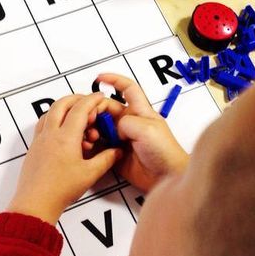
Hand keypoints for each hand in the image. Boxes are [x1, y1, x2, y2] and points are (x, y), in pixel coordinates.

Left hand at [7, 93, 121, 224]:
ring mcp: (40, 139)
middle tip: (88, 103)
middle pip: (62, 104)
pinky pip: (44, 124)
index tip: (100, 97)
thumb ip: (106, 159)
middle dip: (77, 98)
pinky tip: (62, 131)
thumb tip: (116, 151)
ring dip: (64, 108)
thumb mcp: (90, 174)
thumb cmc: (59, 190)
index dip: (92, 100)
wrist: (35, 203)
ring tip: (76, 116)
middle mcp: (51, 134)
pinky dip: (54, 119)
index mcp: (66, 137)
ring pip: (50, 112)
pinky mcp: (34, 147)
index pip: (81, 108)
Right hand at [96, 74, 188, 192]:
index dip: (115, 80)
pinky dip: (91, 144)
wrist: (166, 177)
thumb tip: (112, 128)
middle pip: (107, 108)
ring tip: (90, 136)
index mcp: (140, 111)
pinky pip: (99, 145)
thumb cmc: (164, 152)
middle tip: (89, 119)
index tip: (99, 78)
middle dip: (95, 110)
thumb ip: (126, 122)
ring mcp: (122, 138)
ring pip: (100, 126)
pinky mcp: (116, 153)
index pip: (127, 89)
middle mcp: (129, 123)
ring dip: (91, 128)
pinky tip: (89, 146)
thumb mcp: (146, 129)